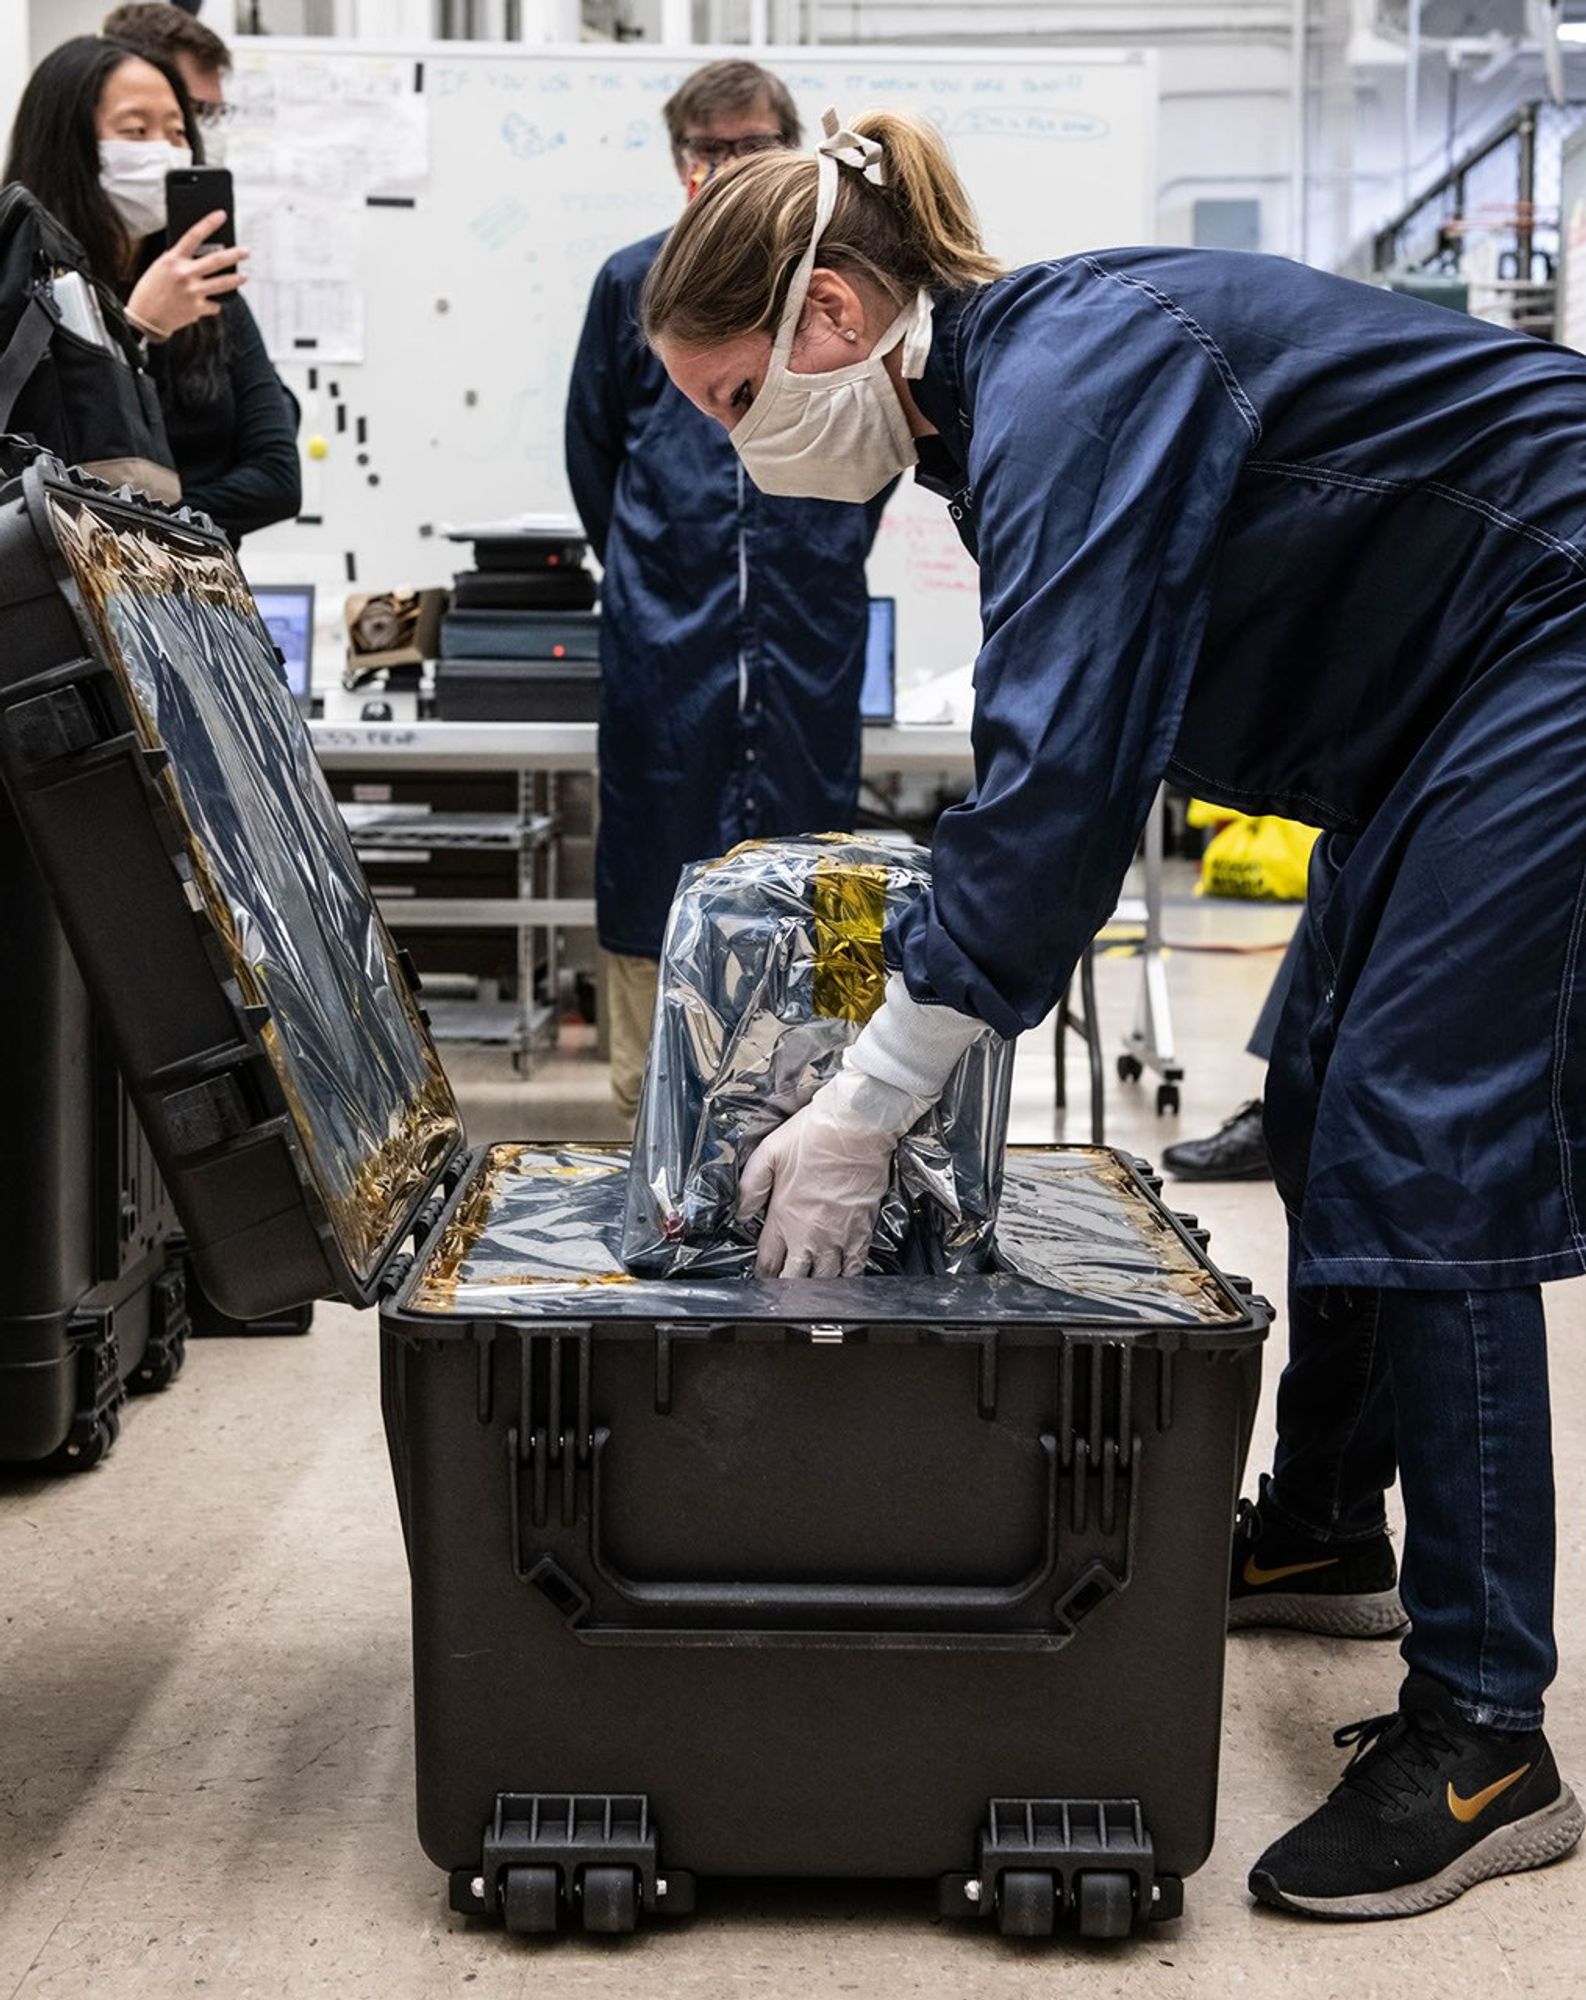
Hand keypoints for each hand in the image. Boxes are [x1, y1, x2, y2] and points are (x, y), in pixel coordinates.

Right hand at [127, 213, 247, 337]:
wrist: (145, 317)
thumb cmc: (152, 289)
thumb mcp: (161, 267)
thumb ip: (179, 260)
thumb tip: (200, 255)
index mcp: (173, 259)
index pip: (194, 235)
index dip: (209, 223)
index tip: (222, 215)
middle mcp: (184, 273)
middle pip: (216, 260)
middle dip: (235, 254)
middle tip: (246, 252)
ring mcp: (193, 291)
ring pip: (223, 283)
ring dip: (236, 279)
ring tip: (245, 276)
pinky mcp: (197, 308)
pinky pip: (214, 304)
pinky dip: (213, 303)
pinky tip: (208, 303)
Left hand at [737, 1067, 920, 1277]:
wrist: (856, 1127)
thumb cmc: (813, 1135)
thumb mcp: (768, 1153)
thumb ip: (750, 1187)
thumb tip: (742, 1213)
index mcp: (783, 1217)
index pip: (768, 1261)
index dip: (763, 1274)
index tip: (762, 1276)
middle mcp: (810, 1234)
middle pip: (794, 1278)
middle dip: (786, 1287)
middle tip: (784, 1292)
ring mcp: (838, 1236)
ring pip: (825, 1279)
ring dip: (816, 1287)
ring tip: (810, 1292)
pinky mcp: (862, 1231)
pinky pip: (855, 1268)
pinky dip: (847, 1278)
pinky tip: (843, 1282)